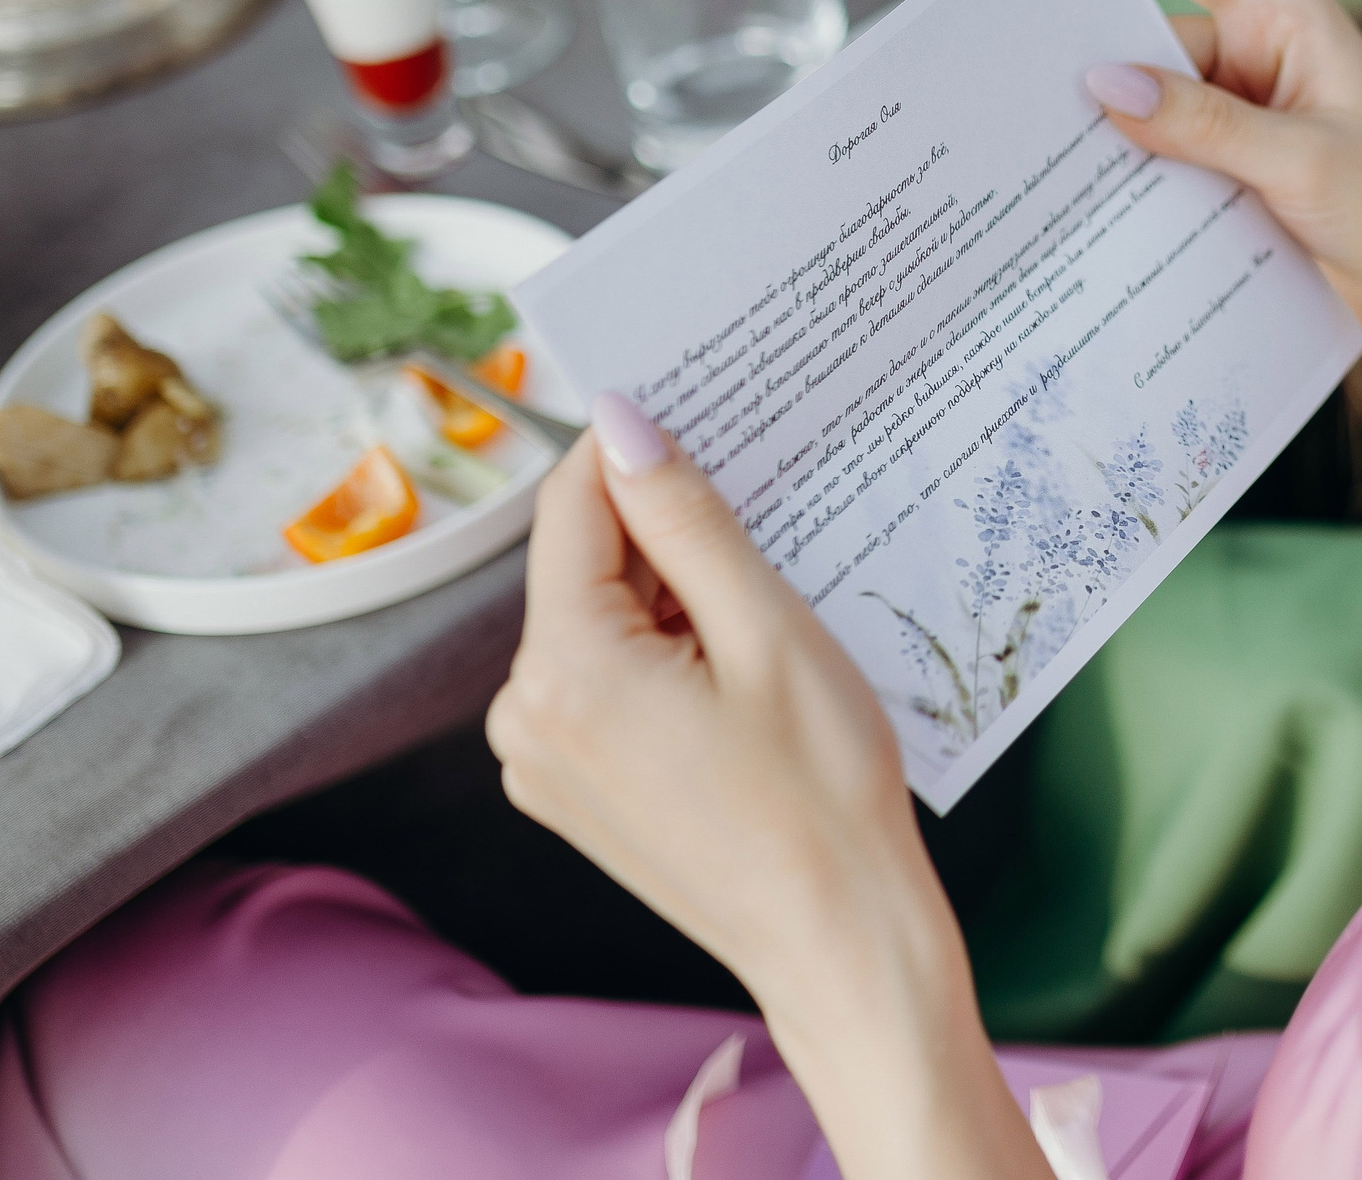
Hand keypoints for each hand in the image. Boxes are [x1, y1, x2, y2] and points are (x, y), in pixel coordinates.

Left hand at [488, 396, 1048, 1179]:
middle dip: (668, 540)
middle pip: (585, 566)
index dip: (642, 453)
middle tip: (770, 547)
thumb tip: (621, 421)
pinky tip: (740, 686)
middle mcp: (523, 716)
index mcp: (564, 670)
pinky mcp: (569, 790)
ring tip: (766, 635)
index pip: (575, 505)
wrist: (838, 940)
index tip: (711, 425)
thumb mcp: (766, 632)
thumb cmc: (821, 794)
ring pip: (600, 623)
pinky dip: (665, 661)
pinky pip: (605, 683)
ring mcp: (539, 761)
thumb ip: (686, 520)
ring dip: (674, 604)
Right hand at [1090, 0, 1361, 372]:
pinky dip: (1142, 177)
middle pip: (1158, 44)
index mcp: (1288, 19)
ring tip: (1056, 163)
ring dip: (1121, 137)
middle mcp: (1263, 57)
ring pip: (1157, 110)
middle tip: (1032, 93)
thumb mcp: (1299, 159)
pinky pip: (1172, 160)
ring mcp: (1248, 117)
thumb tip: (1107, 86)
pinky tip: (1100, 205)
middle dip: (1105, 69)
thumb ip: (1203, 124)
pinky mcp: (1239, 172)